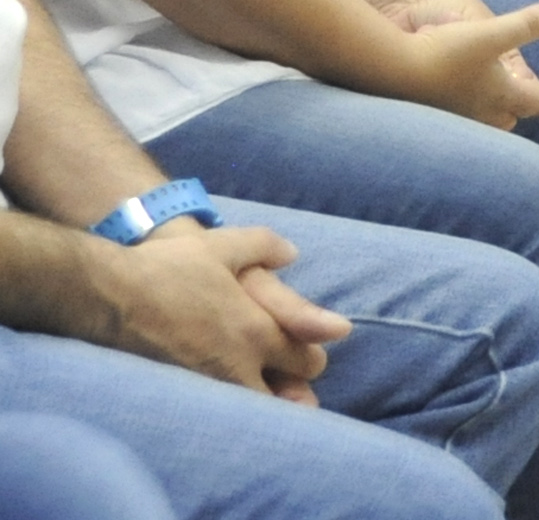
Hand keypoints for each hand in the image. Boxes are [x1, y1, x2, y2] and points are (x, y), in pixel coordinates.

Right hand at [91, 224, 346, 403]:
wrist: (103, 295)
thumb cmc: (165, 269)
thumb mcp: (223, 245)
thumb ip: (266, 246)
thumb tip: (291, 255)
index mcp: (256, 333)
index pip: (309, 363)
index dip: (309, 357)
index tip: (298, 351)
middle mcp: (236, 368)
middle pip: (287, 400)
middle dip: (291, 390)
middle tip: (281, 379)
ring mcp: (204, 388)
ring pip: (250, 415)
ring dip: (258, 406)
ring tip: (251, 393)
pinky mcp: (173, 400)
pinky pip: (212, 418)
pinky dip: (222, 412)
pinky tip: (214, 400)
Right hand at [401, 0, 538, 128]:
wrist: (389, 71)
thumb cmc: (444, 52)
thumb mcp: (491, 32)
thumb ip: (528, 24)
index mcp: (500, 95)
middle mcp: (480, 113)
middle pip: (510, 116)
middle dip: (524, 107)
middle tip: (534, 97)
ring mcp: (454, 117)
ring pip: (484, 120)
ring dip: (495, 110)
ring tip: (498, 100)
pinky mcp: (430, 116)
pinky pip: (460, 118)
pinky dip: (468, 109)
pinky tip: (458, 99)